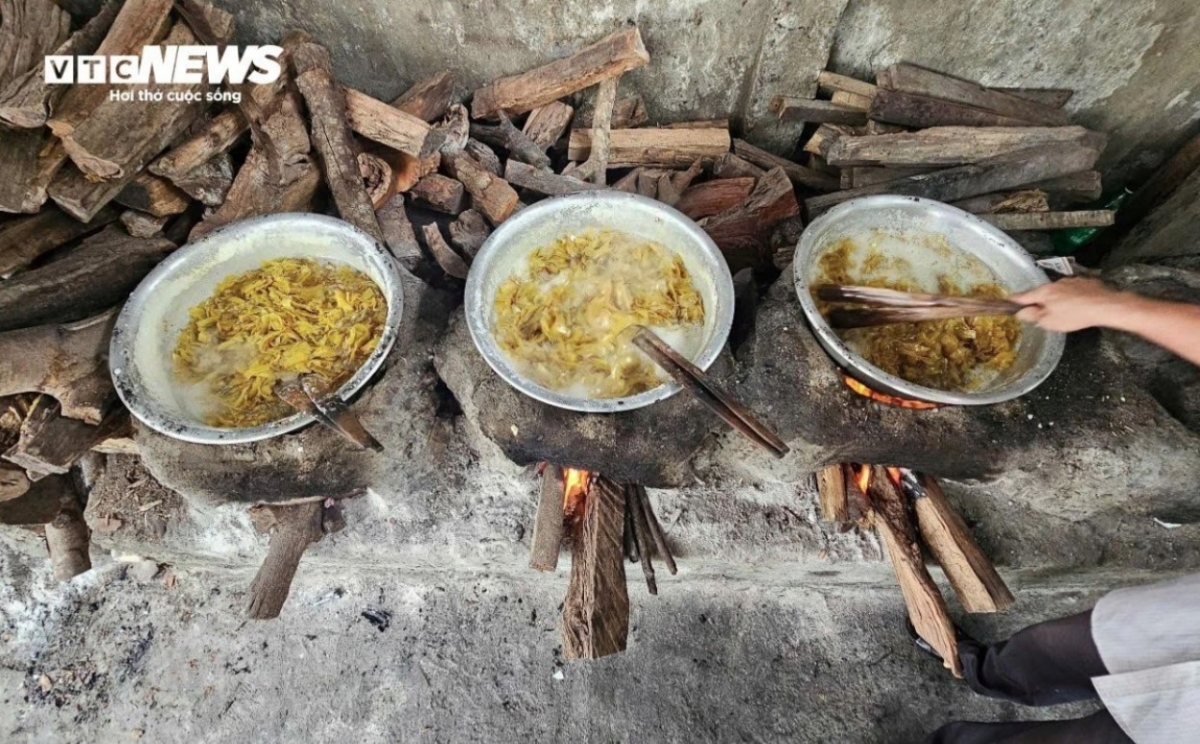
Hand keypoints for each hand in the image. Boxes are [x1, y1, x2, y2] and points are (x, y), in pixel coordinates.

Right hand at [1010, 278, 1131, 332]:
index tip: (1006, 301)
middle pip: (1041, 293)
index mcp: (1043, 293)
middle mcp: (1055, 283)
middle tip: (1042, 314)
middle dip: (1039, 302)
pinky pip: (1073, 290)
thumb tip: (1022, 312)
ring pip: (1058, 291)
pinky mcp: (1085, 282)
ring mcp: (1070, 281)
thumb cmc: (1074, 316)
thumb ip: (1033, 316)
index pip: (1022, 296)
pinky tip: (1078, 306)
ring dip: (1057, 299)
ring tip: (1065, 312)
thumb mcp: (1049, 322)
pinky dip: (1072, 297)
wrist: (1104, 305)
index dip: (1013, 300)